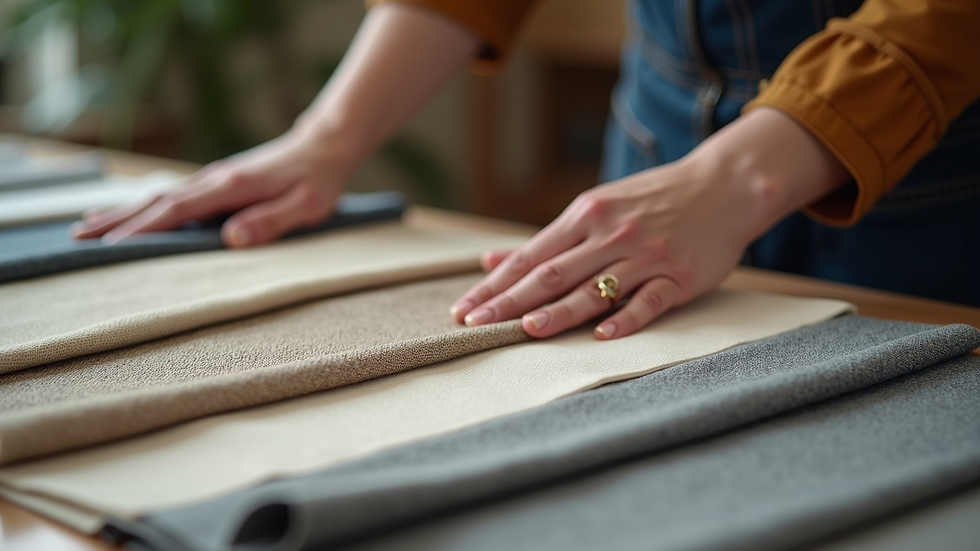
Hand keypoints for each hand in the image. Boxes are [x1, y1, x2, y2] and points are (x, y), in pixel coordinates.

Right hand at [71, 129, 352, 247]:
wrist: (325, 144)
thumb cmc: (318, 179)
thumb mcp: (306, 206)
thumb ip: (270, 221)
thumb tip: (231, 239)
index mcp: (230, 188)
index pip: (176, 211)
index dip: (143, 229)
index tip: (110, 245)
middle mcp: (214, 180)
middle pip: (156, 202)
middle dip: (117, 221)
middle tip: (78, 239)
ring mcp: (213, 179)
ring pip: (159, 197)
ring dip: (123, 212)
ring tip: (88, 227)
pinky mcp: (218, 182)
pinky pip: (173, 196)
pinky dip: (145, 206)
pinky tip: (132, 213)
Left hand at [450, 108, 849, 339]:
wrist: (724, 185)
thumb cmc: (652, 200)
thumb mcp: (595, 208)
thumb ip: (545, 241)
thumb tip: (490, 260)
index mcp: (585, 216)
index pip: (530, 257)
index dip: (495, 285)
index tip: (465, 308)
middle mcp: (610, 234)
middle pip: (553, 273)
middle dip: (510, 301)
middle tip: (476, 325)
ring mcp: (646, 255)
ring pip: (595, 287)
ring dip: (560, 310)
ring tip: (526, 330)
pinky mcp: (679, 275)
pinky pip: (649, 299)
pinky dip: (626, 316)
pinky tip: (603, 334)